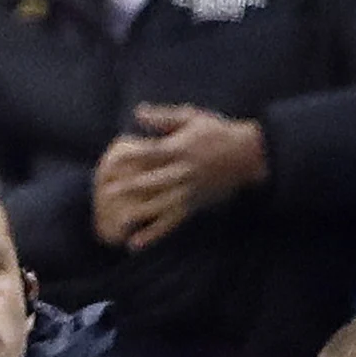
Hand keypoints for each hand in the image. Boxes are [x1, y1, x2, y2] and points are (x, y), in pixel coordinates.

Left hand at [92, 106, 269, 252]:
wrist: (250, 155)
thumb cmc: (219, 132)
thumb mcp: (193, 118)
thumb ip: (164, 118)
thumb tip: (137, 112)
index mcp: (179, 150)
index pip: (149, 154)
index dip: (129, 158)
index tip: (109, 161)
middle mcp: (181, 173)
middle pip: (150, 183)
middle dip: (127, 188)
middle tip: (104, 194)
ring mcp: (187, 192)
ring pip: (158, 207)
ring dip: (136, 215)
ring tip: (114, 223)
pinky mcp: (192, 207)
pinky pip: (170, 224)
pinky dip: (152, 235)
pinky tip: (135, 245)